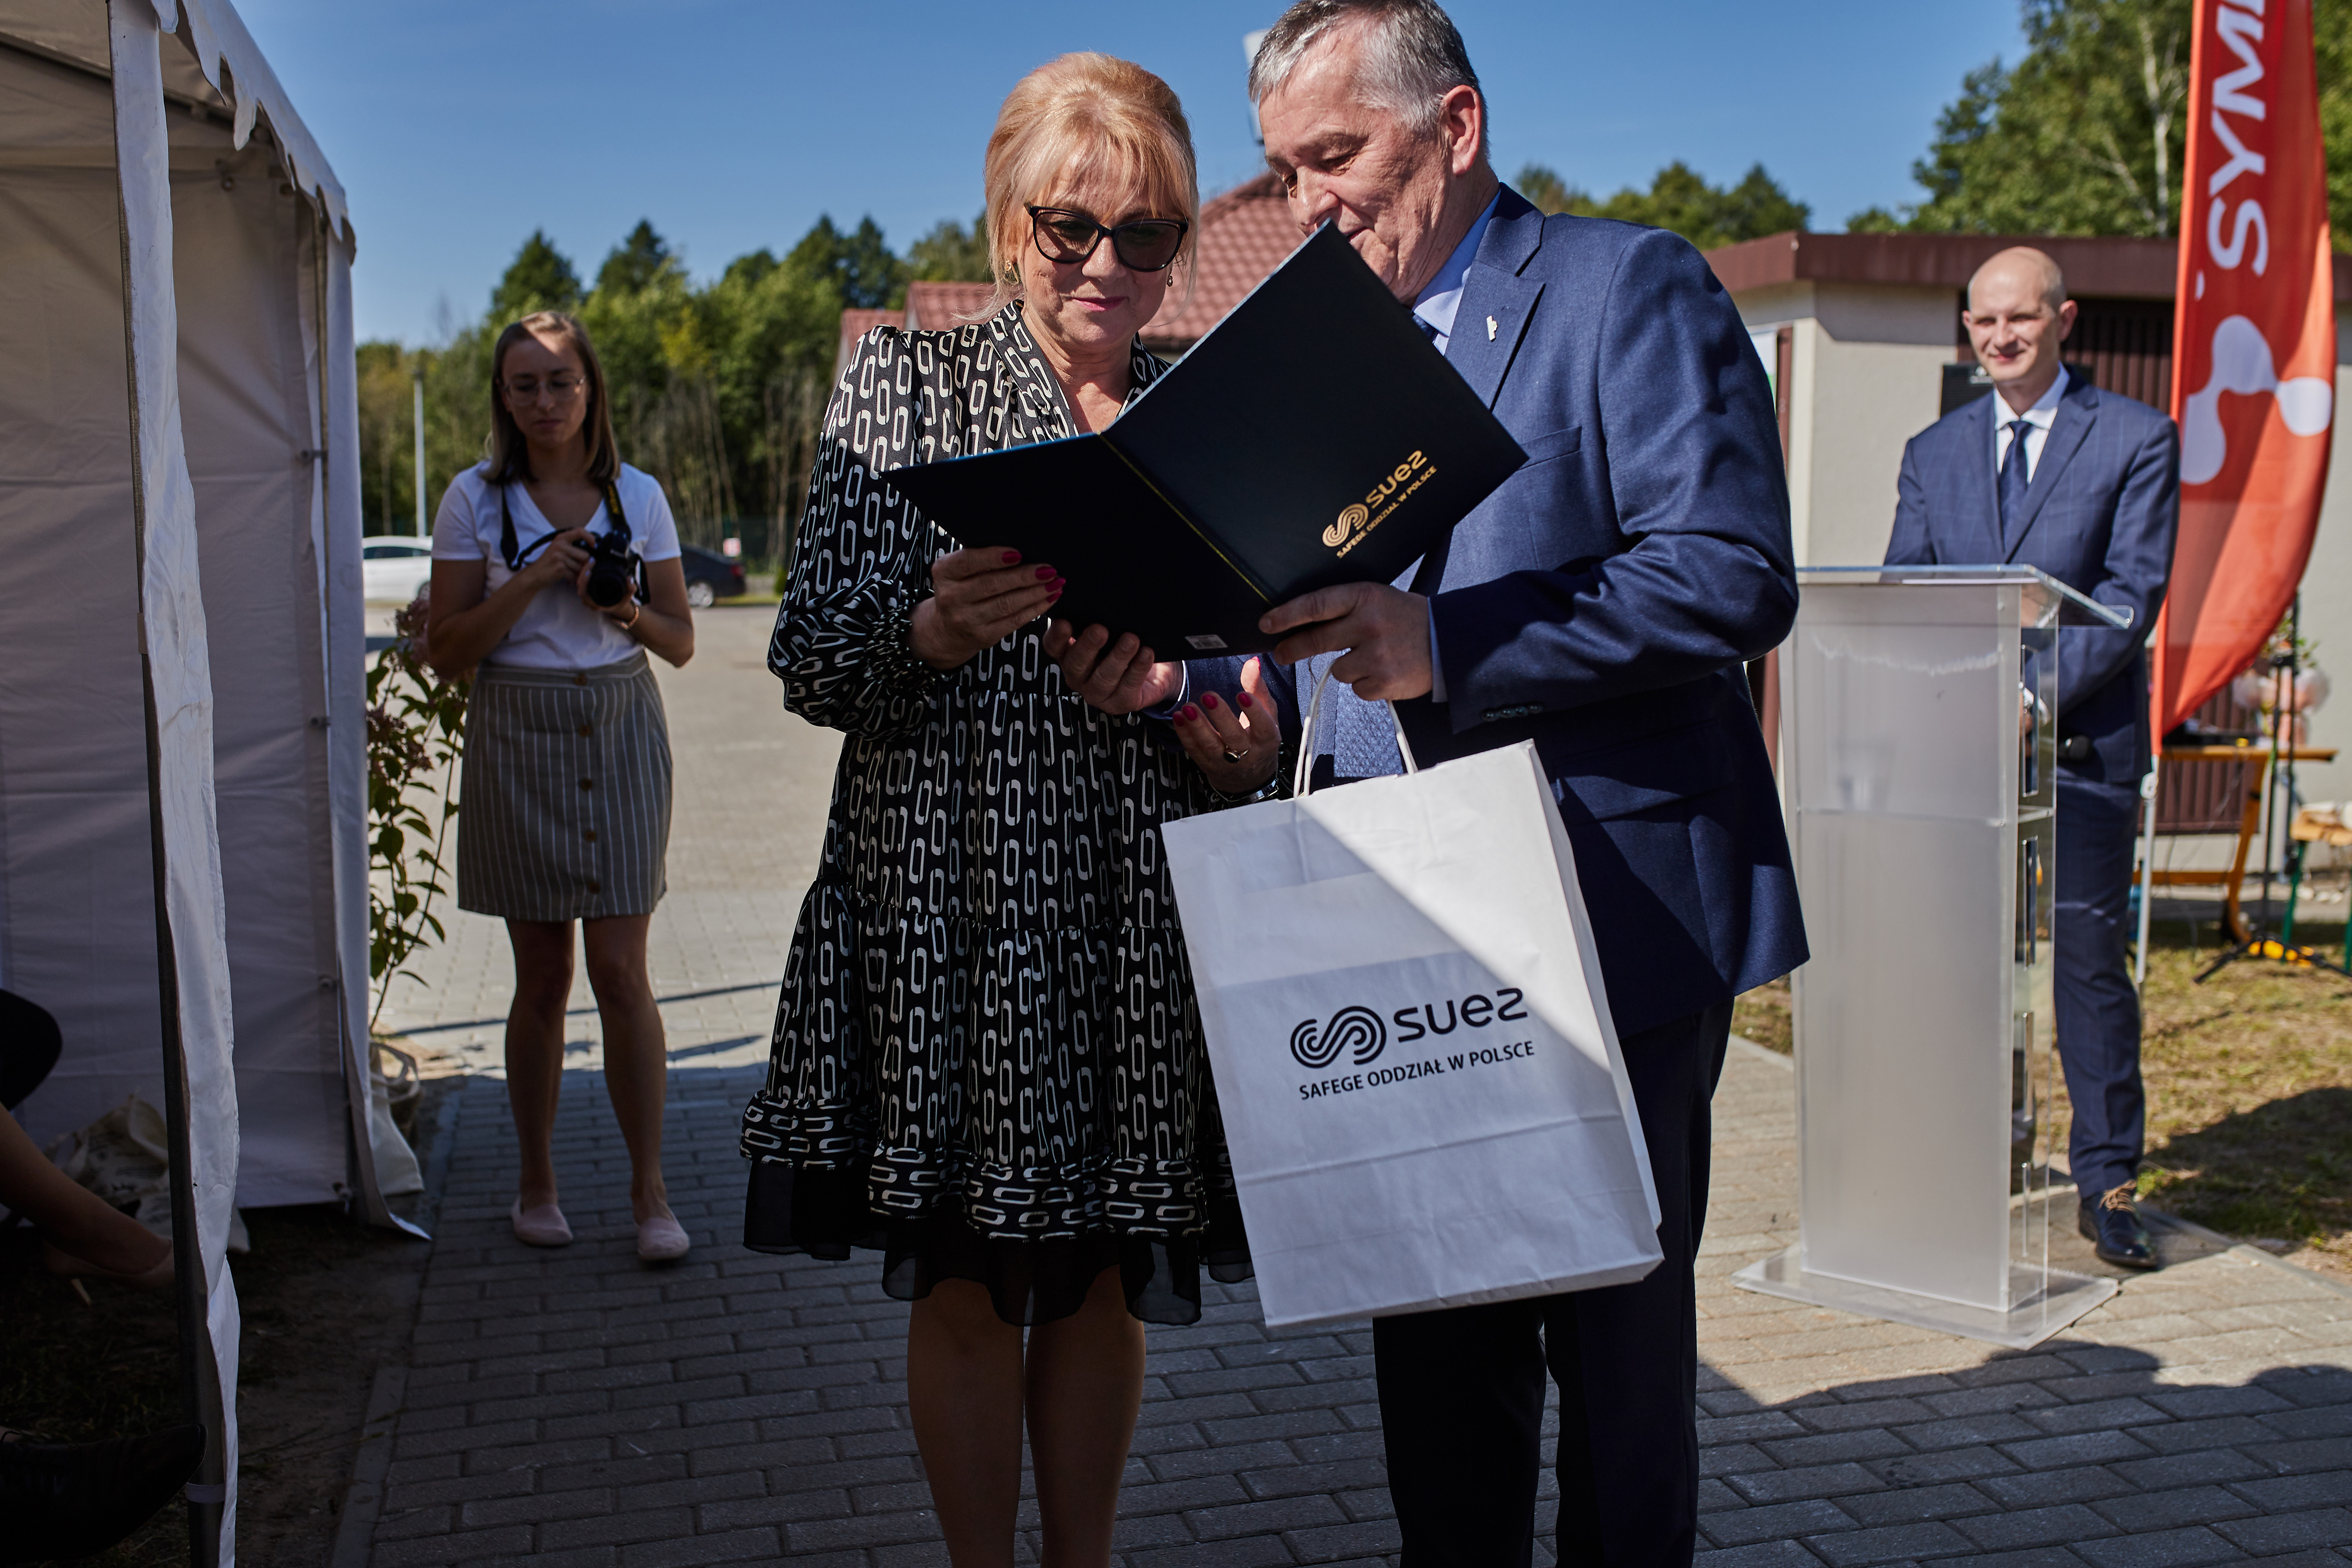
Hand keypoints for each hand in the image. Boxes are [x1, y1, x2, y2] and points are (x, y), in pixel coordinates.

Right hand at [519, 528, 591, 591]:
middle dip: (583, 564)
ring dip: (577, 573)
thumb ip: (572, 546)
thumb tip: (593, 551)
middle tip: (574, 568)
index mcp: (561, 538)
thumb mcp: (558, 548)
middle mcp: (560, 545)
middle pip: (585, 555)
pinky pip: (575, 575)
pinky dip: (572, 579)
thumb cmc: (549, 562)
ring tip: (568, 573)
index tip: (594, 546)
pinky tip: (566, 578)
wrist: (534, 575)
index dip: (590, 538)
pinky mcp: (559, 568)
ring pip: (581, 567)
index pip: (580, 531)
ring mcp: (559, 556)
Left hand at [573, 554, 638, 618]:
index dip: (584, 581)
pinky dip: (584, 571)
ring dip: (583, 570)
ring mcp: (586, 595)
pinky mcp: (586, 589)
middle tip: (591, 560)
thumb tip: (629, 579)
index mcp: (595, 603)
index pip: (584, 592)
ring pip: (579, 581)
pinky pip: (581, 580)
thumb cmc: (621, 601)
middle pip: (579, 584)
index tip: (589, 571)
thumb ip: (631, 588)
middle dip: (583, 571)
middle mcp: (588, 600)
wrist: (618, 605)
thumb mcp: (629, 595)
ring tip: (590, 560)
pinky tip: (589, 562)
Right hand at [909, 548, 1062, 669]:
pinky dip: (1035, 609)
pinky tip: (1049, 599)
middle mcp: (951, 597)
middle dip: (1025, 576)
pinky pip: (1014, 621)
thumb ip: (979, 559)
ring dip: (1035, 593)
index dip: (993, 557)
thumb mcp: (957, 570)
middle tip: (1048, 569)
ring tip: (1055, 582)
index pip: (968, 562)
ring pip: (1007, 604)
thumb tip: (1020, 550)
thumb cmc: (959, 589)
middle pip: (992, 584)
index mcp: (944, 573)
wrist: (946, 630)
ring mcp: (966, 620)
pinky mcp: (983, 637)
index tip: (1018, 553)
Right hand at [1042, 621, 1181, 712]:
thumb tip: (1102, 598)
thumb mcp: (1110, 628)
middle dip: (1088, 646)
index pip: (1054, 646)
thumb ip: (1099, 618)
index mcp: (1068, 654)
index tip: (1064, 622)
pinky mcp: (1120, 703)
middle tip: (1100, 629)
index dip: (1056, 636)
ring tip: (1131, 639)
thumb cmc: (1123, 642)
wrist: (1153, 668)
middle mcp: (1078, 675)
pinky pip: (1128, 687)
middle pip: (1076, 664)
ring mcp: (1097, 693)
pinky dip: (1138, 669)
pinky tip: (1146, 653)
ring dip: (1118, 657)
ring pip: (1103, 678)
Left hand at [1170, 657, 1281, 793]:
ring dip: (1197, 727)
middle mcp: (1247, 753)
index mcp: (1266, 739)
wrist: (1250, 775)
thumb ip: (1258, 688)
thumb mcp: (1268, 714)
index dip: (1253, 711)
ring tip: (1187, 708)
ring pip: (1211, 746)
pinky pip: (1194, 751)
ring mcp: (1226, 762)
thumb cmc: (1259, 737)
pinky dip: (1185, 735)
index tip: (1242, 694)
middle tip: (1208, 696)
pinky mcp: (1207, 765)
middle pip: (1234, 737)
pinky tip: (1178, 718)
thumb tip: (1253, 662)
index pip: (1263, 726)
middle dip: (1220, 716)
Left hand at [1260, 582, 1432, 700]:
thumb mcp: (1376, 600)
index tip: (1265, 623)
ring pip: (1338, 670)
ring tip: (1374, 657)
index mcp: (1365, 597)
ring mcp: (1377, 655)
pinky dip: (1367, 684)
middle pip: (1316, 639)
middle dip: (1291, 648)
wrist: (1448, 641)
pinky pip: (1358, 689)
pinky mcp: (1385, 681)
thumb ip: (1344, 609)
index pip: (1317, 604)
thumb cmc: (1404, 618)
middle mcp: (1369, 624)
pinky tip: (1385, 671)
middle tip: (1280, 654)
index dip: (1287, 615)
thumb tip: (1299, 625)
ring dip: (1349, 668)